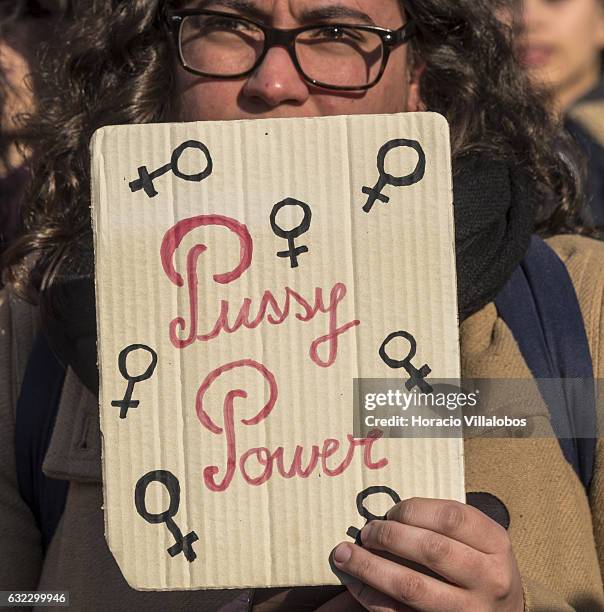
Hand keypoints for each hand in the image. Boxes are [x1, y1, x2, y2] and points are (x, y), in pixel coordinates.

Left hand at [331, 497, 523, 610]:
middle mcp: (489, 579)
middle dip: (389, 536)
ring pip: (411, 587)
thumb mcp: (479, 539)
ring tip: (345, 554)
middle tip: (366, 531)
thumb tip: (386, 515)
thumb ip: (443, 524)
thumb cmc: (481, 565)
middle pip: (431, 549)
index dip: (414, 510)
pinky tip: (354, 582)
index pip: (452, 517)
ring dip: (370, 567)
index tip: (391, 511)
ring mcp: (469, 611)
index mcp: (496, 544)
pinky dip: (371, 597)